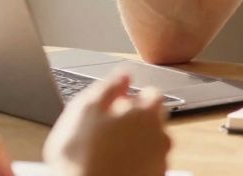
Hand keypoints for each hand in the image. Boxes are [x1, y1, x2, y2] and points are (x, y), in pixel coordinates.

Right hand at [43, 74, 170, 175]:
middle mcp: (161, 138)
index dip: (132, 96)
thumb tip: (123, 76)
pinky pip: (147, 166)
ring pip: (151, 145)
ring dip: (135, 144)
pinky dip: (135, 164)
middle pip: (153, 120)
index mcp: (147, 115)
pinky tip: (114, 166)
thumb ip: (109, 87)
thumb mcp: (85, 109)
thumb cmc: (80, 155)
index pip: (152, 94)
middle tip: (108, 129)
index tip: (116, 104)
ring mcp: (160, 164)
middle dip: (135, 121)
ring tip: (107, 152)